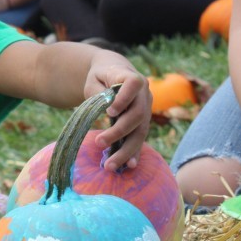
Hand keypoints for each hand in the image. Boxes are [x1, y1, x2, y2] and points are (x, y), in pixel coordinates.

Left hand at [82, 53, 150, 170]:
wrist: (113, 74)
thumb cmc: (101, 77)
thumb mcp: (94, 80)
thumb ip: (99, 92)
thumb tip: (105, 108)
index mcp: (133, 78)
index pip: (133, 85)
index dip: (124, 98)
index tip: (110, 111)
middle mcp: (144, 95)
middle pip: (137, 115)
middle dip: (119, 131)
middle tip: (99, 142)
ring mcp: (146, 110)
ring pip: (140, 132)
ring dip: (126, 150)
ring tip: (110, 165)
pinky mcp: (143, 123)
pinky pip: (140, 139)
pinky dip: (135, 153)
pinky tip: (129, 165)